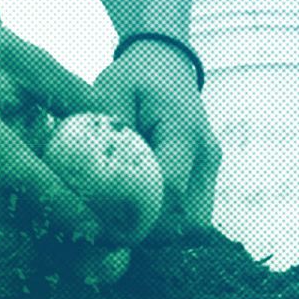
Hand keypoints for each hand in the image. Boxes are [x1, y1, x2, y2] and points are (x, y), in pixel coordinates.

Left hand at [93, 40, 219, 242]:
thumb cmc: (136, 75)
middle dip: (153, 235)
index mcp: (184, 132)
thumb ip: (106, 132)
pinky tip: (135, 215)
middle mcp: (206, 155)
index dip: (140, 218)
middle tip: (112, 236)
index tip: (104, 229)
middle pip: (190, 220)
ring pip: (195, 223)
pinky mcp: (205, 175)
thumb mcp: (112, 92)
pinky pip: (191, 213)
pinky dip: (166, 221)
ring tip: (121, 227)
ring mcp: (210, 168)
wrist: (168, 62)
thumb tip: (88, 178)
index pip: (170, 191)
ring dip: (161, 232)